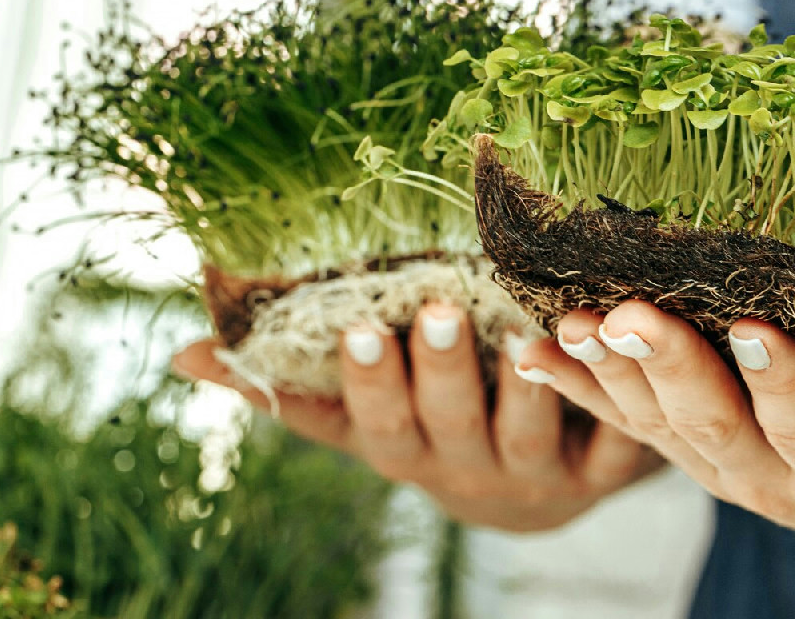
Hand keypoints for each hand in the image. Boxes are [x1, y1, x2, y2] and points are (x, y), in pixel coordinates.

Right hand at [172, 304, 662, 531]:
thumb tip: (181, 357)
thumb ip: (289, 388)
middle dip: (440, 373)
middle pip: (452, 428)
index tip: (357, 327)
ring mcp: (540, 476)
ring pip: (530, 434)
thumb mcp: (363, 417)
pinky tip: (608, 350)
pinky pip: (613, 443)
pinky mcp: (607, 469)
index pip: (379, 428)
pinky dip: (613, 403)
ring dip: (527, 385)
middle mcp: (471, 475)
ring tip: (522, 327)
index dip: (369, 384)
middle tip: (434, 310)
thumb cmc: (436, 430)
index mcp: (410, 456)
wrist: (540, 485)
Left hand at [512, 299, 794, 580]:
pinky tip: (530, 350)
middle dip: (668, 367)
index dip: (783, 388)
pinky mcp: (695, 450)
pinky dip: (579, 390)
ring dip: (608, 376)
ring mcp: (723, 467)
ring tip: (565, 324)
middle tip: (626, 311)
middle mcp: (772, 480)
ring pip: (657, 425)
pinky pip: (628, 423)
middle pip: (713, 426)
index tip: (754, 328)